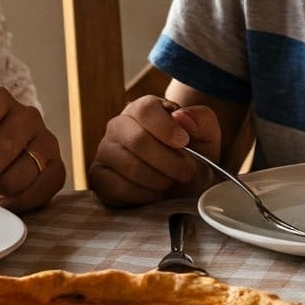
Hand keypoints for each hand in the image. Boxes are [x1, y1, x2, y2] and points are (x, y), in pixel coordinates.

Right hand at [89, 95, 220, 207]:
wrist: (180, 186)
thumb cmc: (191, 156)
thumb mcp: (206, 136)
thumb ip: (201, 120)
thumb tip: (181, 117)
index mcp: (143, 109)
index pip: (146, 109)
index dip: (166, 127)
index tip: (183, 143)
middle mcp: (119, 125)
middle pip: (138, 140)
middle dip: (168, 161)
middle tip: (186, 172)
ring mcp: (105, 151)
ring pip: (129, 165)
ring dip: (158, 180)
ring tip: (170, 182)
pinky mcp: (98, 176)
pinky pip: (117, 187)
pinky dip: (143, 195)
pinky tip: (155, 194)